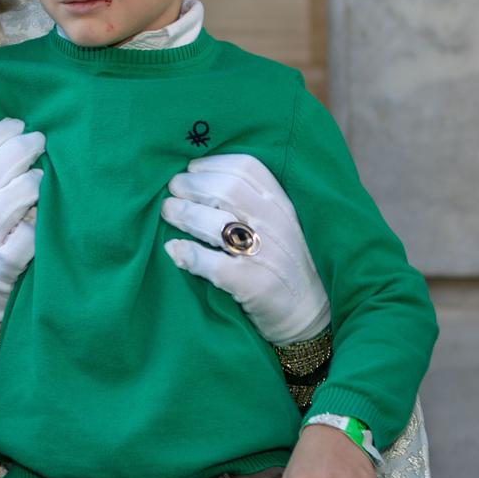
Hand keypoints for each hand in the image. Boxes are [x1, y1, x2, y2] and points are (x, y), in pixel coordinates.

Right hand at [0, 118, 44, 333]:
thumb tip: (8, 137)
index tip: (17, 122)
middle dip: (20, 149)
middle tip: (39, 140)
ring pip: (5, 206)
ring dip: (31, 183)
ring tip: (44, 175)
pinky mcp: (1, 272)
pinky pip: (22, 244)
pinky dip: (38, 225)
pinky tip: (48, 215)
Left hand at [160, 153, 329, 343]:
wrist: (309, 312)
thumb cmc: (283, 261)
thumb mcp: (278, 222)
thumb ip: (249, 199)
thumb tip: (195, 177)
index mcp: (281, 203)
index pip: (245, 168)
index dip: (211, 165)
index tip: (191, 171)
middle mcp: (276, 224)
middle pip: (225, 190)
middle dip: (190, 187)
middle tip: (172, 194)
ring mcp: (266, 254)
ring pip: (217, 224)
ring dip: (184, 215)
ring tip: (169, 214)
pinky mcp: (255, 285)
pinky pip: (214, 265)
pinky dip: (189, 254)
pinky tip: (175, 250)